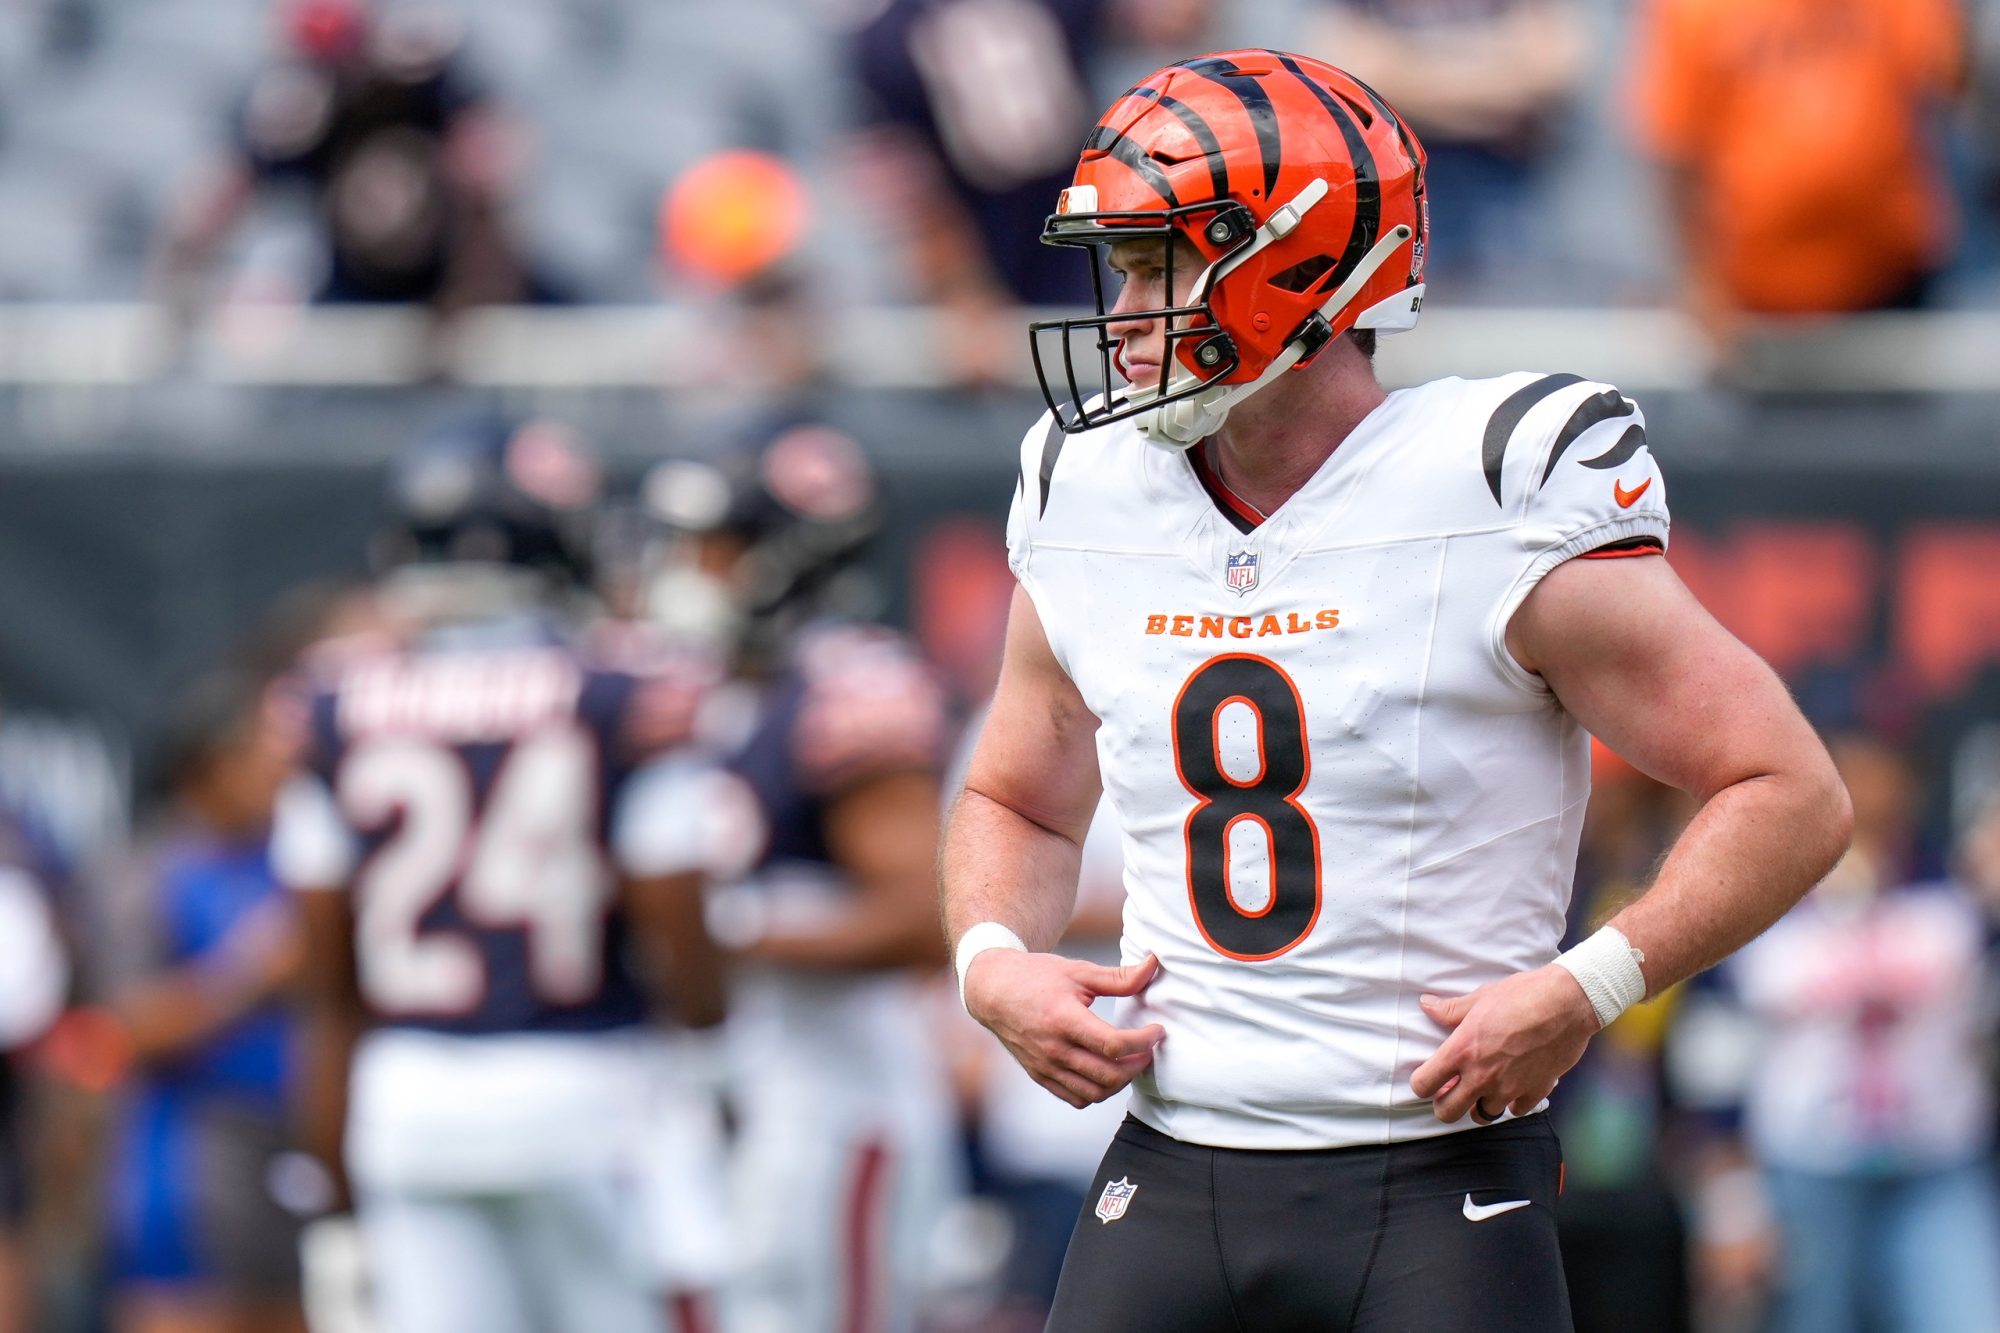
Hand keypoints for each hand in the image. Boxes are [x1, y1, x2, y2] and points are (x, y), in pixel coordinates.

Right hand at [963, 950, 1164, 1107]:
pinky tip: (1106, 1072)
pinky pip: (1077, 1098)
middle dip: (1138, 1064)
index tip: (1157, 1031)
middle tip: (1148, 1049)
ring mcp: (1046, 1066)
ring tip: (1130, 1062)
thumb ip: (1118, 977)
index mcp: (1064, 1019)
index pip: (1113, 1045)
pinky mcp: (1040, 1076)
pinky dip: (1098, 1092)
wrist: (993, 991)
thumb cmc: (1036, 977)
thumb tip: (1152, 966)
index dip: (1143, 1041)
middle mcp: (1054, 1048)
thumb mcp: (1078, 971)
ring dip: (1121, 1082)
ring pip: (1095, 1093)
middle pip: (1109, 1075)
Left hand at [1410, 964, 1597, 1123]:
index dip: (1421, 1084)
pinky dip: (1511, 1102)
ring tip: (1483, 1087)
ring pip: (1481, 1115)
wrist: (1567, 1003)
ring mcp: (1509, 1088)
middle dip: (1444, 1104)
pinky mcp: (1535, 1092)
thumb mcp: (1480, 997)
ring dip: (1479, 1104)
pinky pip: (1515, 1110)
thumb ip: (1450, 1010)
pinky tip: (1513, 1086)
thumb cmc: (1522, 995)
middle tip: (1451, 1091)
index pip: (1423, 1085)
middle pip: (1447, 1112)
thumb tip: (1426, 1005)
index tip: (1428, 1078)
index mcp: (1462, 1050)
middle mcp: (1482, 1075)